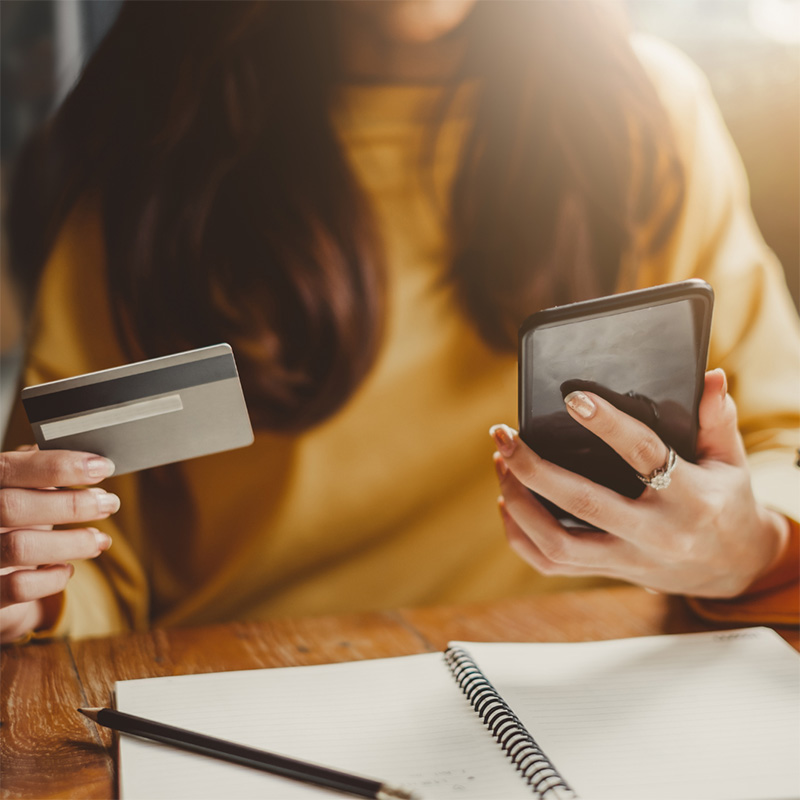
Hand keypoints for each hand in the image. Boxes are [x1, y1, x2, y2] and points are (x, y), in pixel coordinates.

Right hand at [0, 448, 118, 642]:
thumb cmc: (15, 524)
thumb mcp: (23, 491)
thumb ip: (42, 472)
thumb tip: (87, 455)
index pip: (9, 468)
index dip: (57, 465)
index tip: (101, 467)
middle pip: (12, 506)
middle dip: (69, 504)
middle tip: (109, 503)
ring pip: (19, 547)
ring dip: (71, 542)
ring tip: (100, 539)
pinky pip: (18, 587)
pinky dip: (52, 577)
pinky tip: (66, 569)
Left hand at [491, 369, 789, 597]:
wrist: (733, 568)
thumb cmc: (726, 503)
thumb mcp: (731, 461)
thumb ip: (717, 419)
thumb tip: (709, 376)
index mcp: (690, 498)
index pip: (643, 455)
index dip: (607, 425)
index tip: (573, 398)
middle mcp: (655, 533)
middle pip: (583, 503)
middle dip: (534, 468)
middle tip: (504, 435)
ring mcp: (628, 558)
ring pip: (557, 543)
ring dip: (519, 503)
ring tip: (502, 464)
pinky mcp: (609, 572)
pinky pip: (552, 563)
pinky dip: (520, 536)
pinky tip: (507, 503)